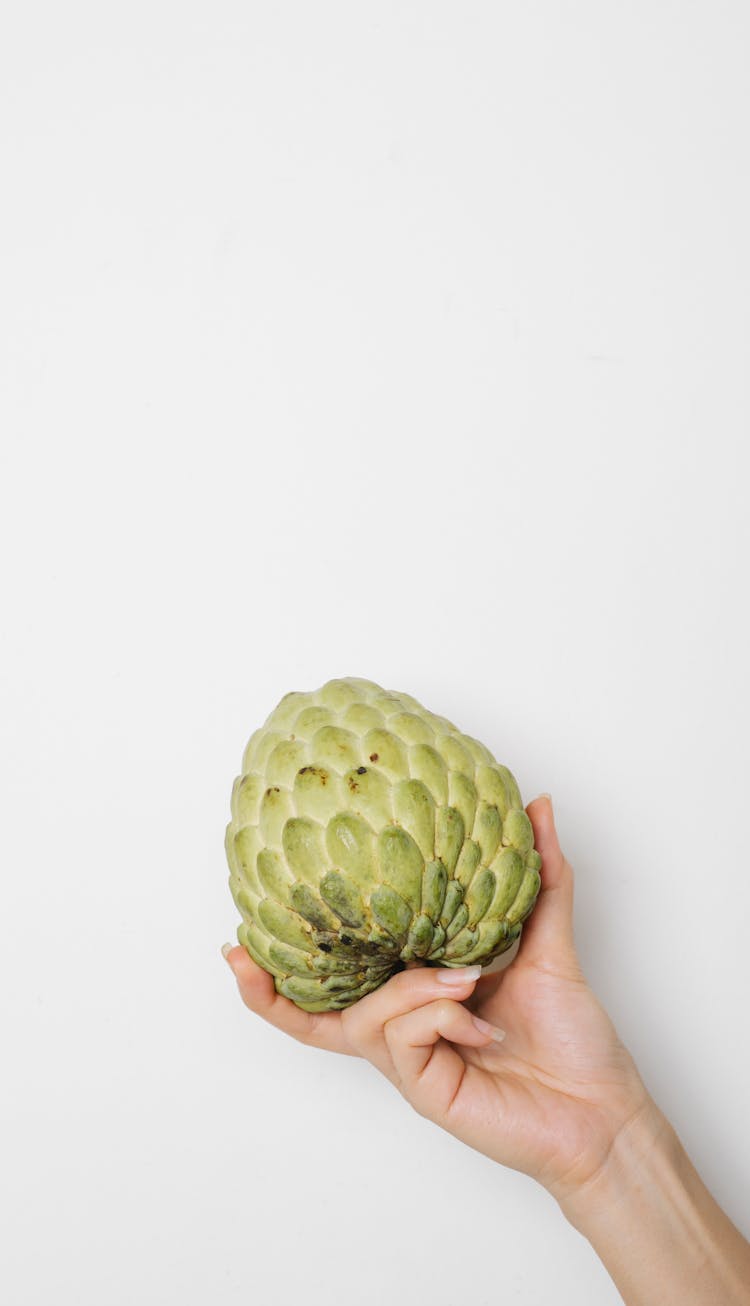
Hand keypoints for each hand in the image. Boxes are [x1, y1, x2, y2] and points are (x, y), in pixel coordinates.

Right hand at [223, 797, 651, 1206]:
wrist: (604, 1110)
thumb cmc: (573, 1038)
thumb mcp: (551, 944)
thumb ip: (538, 877)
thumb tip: (539, 804)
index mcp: (422, 996)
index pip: (345, 980)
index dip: (292, 961)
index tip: (249, 923)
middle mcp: (406, 1030)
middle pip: (318, 1014)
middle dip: (269, 989)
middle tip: (239, 950)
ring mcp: (412, 1063)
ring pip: (366, 1015)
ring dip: (412, 987)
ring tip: (466, 978)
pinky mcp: (424, 1090)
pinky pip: (400, 1038)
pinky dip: (437, 1014)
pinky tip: (478, 1022)